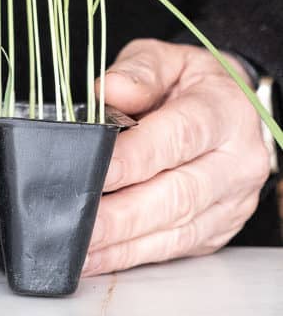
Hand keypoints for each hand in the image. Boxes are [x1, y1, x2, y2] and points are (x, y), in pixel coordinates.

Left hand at [82, 39, 269, 275]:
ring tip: (79, 247)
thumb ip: (138, 71)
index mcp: (225, 111)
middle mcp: (237, 162)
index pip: (179, 137)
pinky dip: (131, 256)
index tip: (96, 171)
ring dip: (122, 244)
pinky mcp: (217, 230)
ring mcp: (231, 202)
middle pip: (178, 194)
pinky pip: (173, 248)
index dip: (135, 157)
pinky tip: (96, 257)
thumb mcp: (167, 58)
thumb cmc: (190, 83)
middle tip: (79, 222)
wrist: (232, 108)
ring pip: (176, 230)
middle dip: (122, 214)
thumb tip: (107, 91)